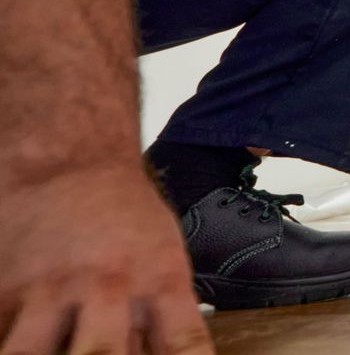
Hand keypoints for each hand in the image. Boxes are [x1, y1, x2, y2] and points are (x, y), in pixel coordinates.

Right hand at [0, 162, 212, 354]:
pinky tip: (24, 348)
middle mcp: (107, 286)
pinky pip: (4, 338)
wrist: (67, 161)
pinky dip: (13, 349)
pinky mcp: (6, 292)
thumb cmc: (125, 217)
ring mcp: (51, 290)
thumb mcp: (162, 259)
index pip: (182, 345)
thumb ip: (156, 321)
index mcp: (160, 279)